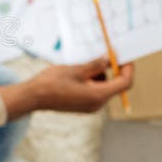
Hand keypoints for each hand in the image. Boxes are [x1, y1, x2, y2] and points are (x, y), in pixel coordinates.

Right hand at [0, 57, 134, 120]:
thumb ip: (96, 65)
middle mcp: (97, 104)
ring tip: (85, 63)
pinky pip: (94, 92)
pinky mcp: (82, 105)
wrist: (34, 97)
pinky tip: (79, 72)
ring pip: (104, 88)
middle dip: (112, 70)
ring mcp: (90, 106)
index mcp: (98, 95)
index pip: (124, 83)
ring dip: (100, 74)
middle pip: (115, 86)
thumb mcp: (77, 69)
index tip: (124, 57)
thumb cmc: (53, 82)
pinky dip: (92, 81)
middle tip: (104, 54)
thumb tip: (108, 60)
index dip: (128, 69)